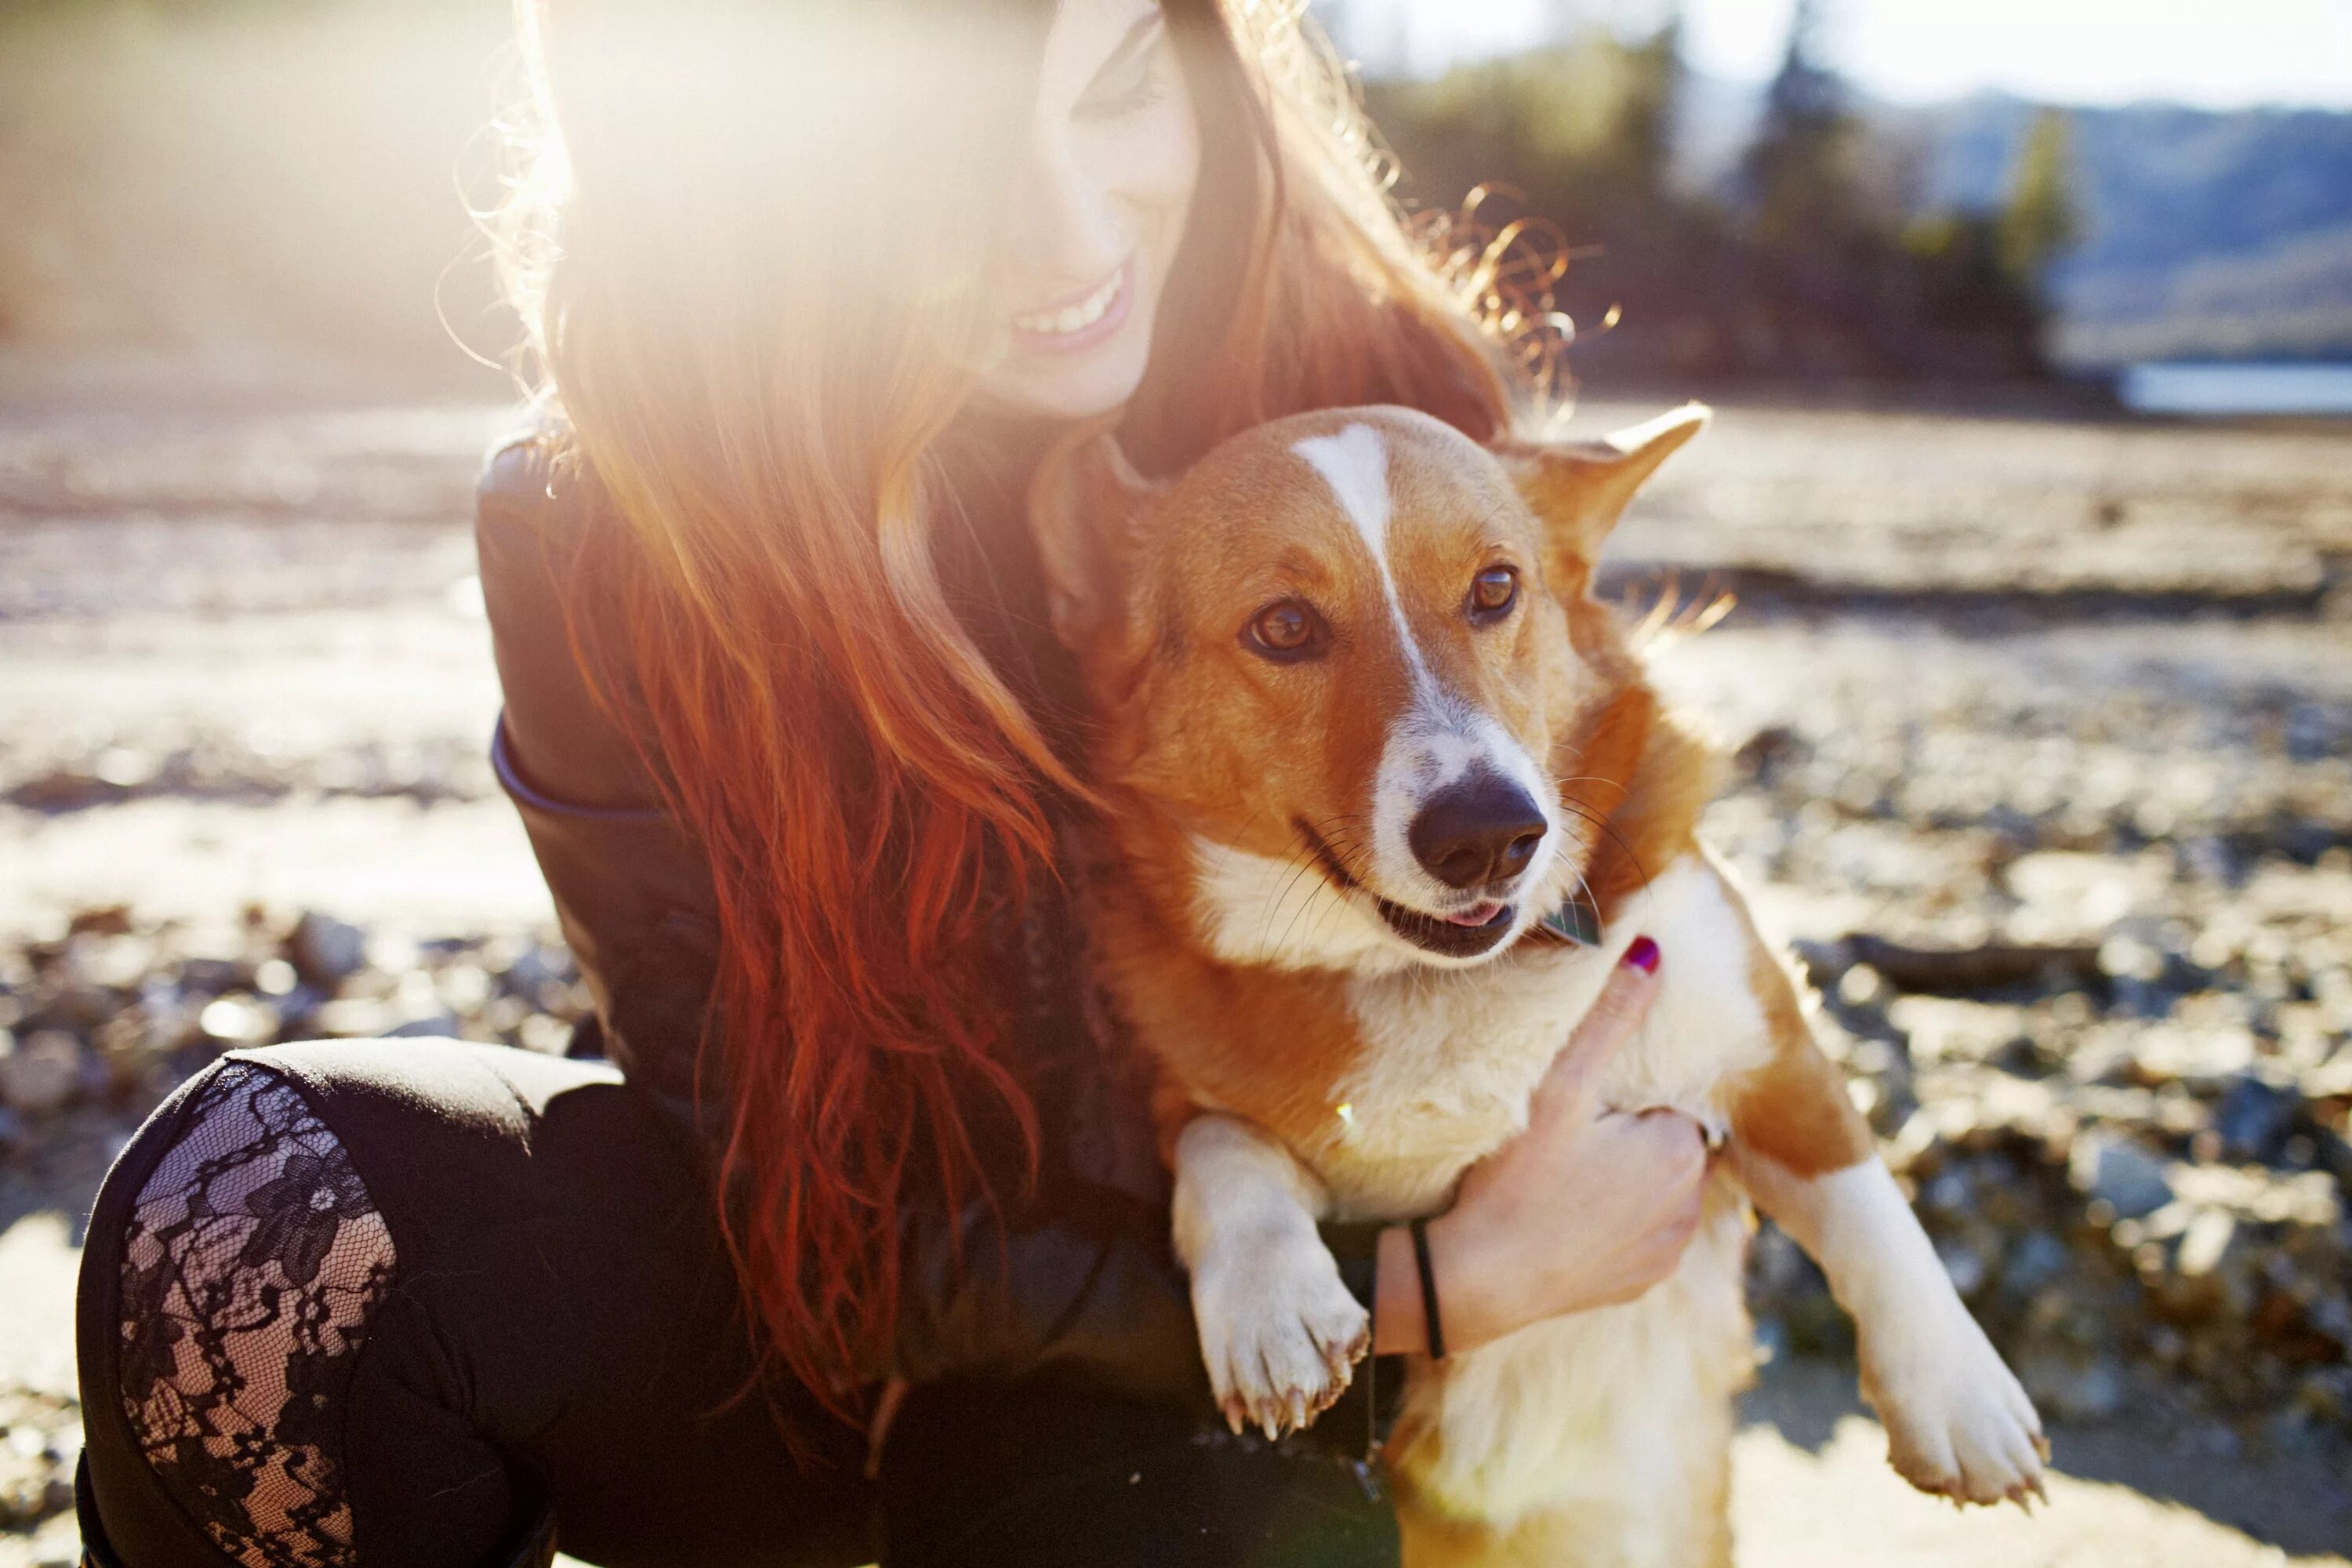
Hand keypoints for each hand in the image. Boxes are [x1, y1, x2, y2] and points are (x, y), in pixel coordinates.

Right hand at [1374, 938, 1708, 1355]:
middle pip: (1667, 1143)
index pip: (1670, 1100)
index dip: (1626, 1097)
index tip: (1583, 1104)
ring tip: (1564, 1174)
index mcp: (1683, 1149)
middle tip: (1568, 1134)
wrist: (1477, 1281)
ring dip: (1627, 1178)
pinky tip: (1567, 1214)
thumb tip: (1654, 952)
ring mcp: (1666, 1251)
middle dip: (1631, 1134)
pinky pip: (1640, 1235)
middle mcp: (1691, 1205)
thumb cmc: (1517, 1178)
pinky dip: (1614, 1222)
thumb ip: (1611, 1017)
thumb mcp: (1561, 1087)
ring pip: (1656, 1190)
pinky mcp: (1639, 1283)